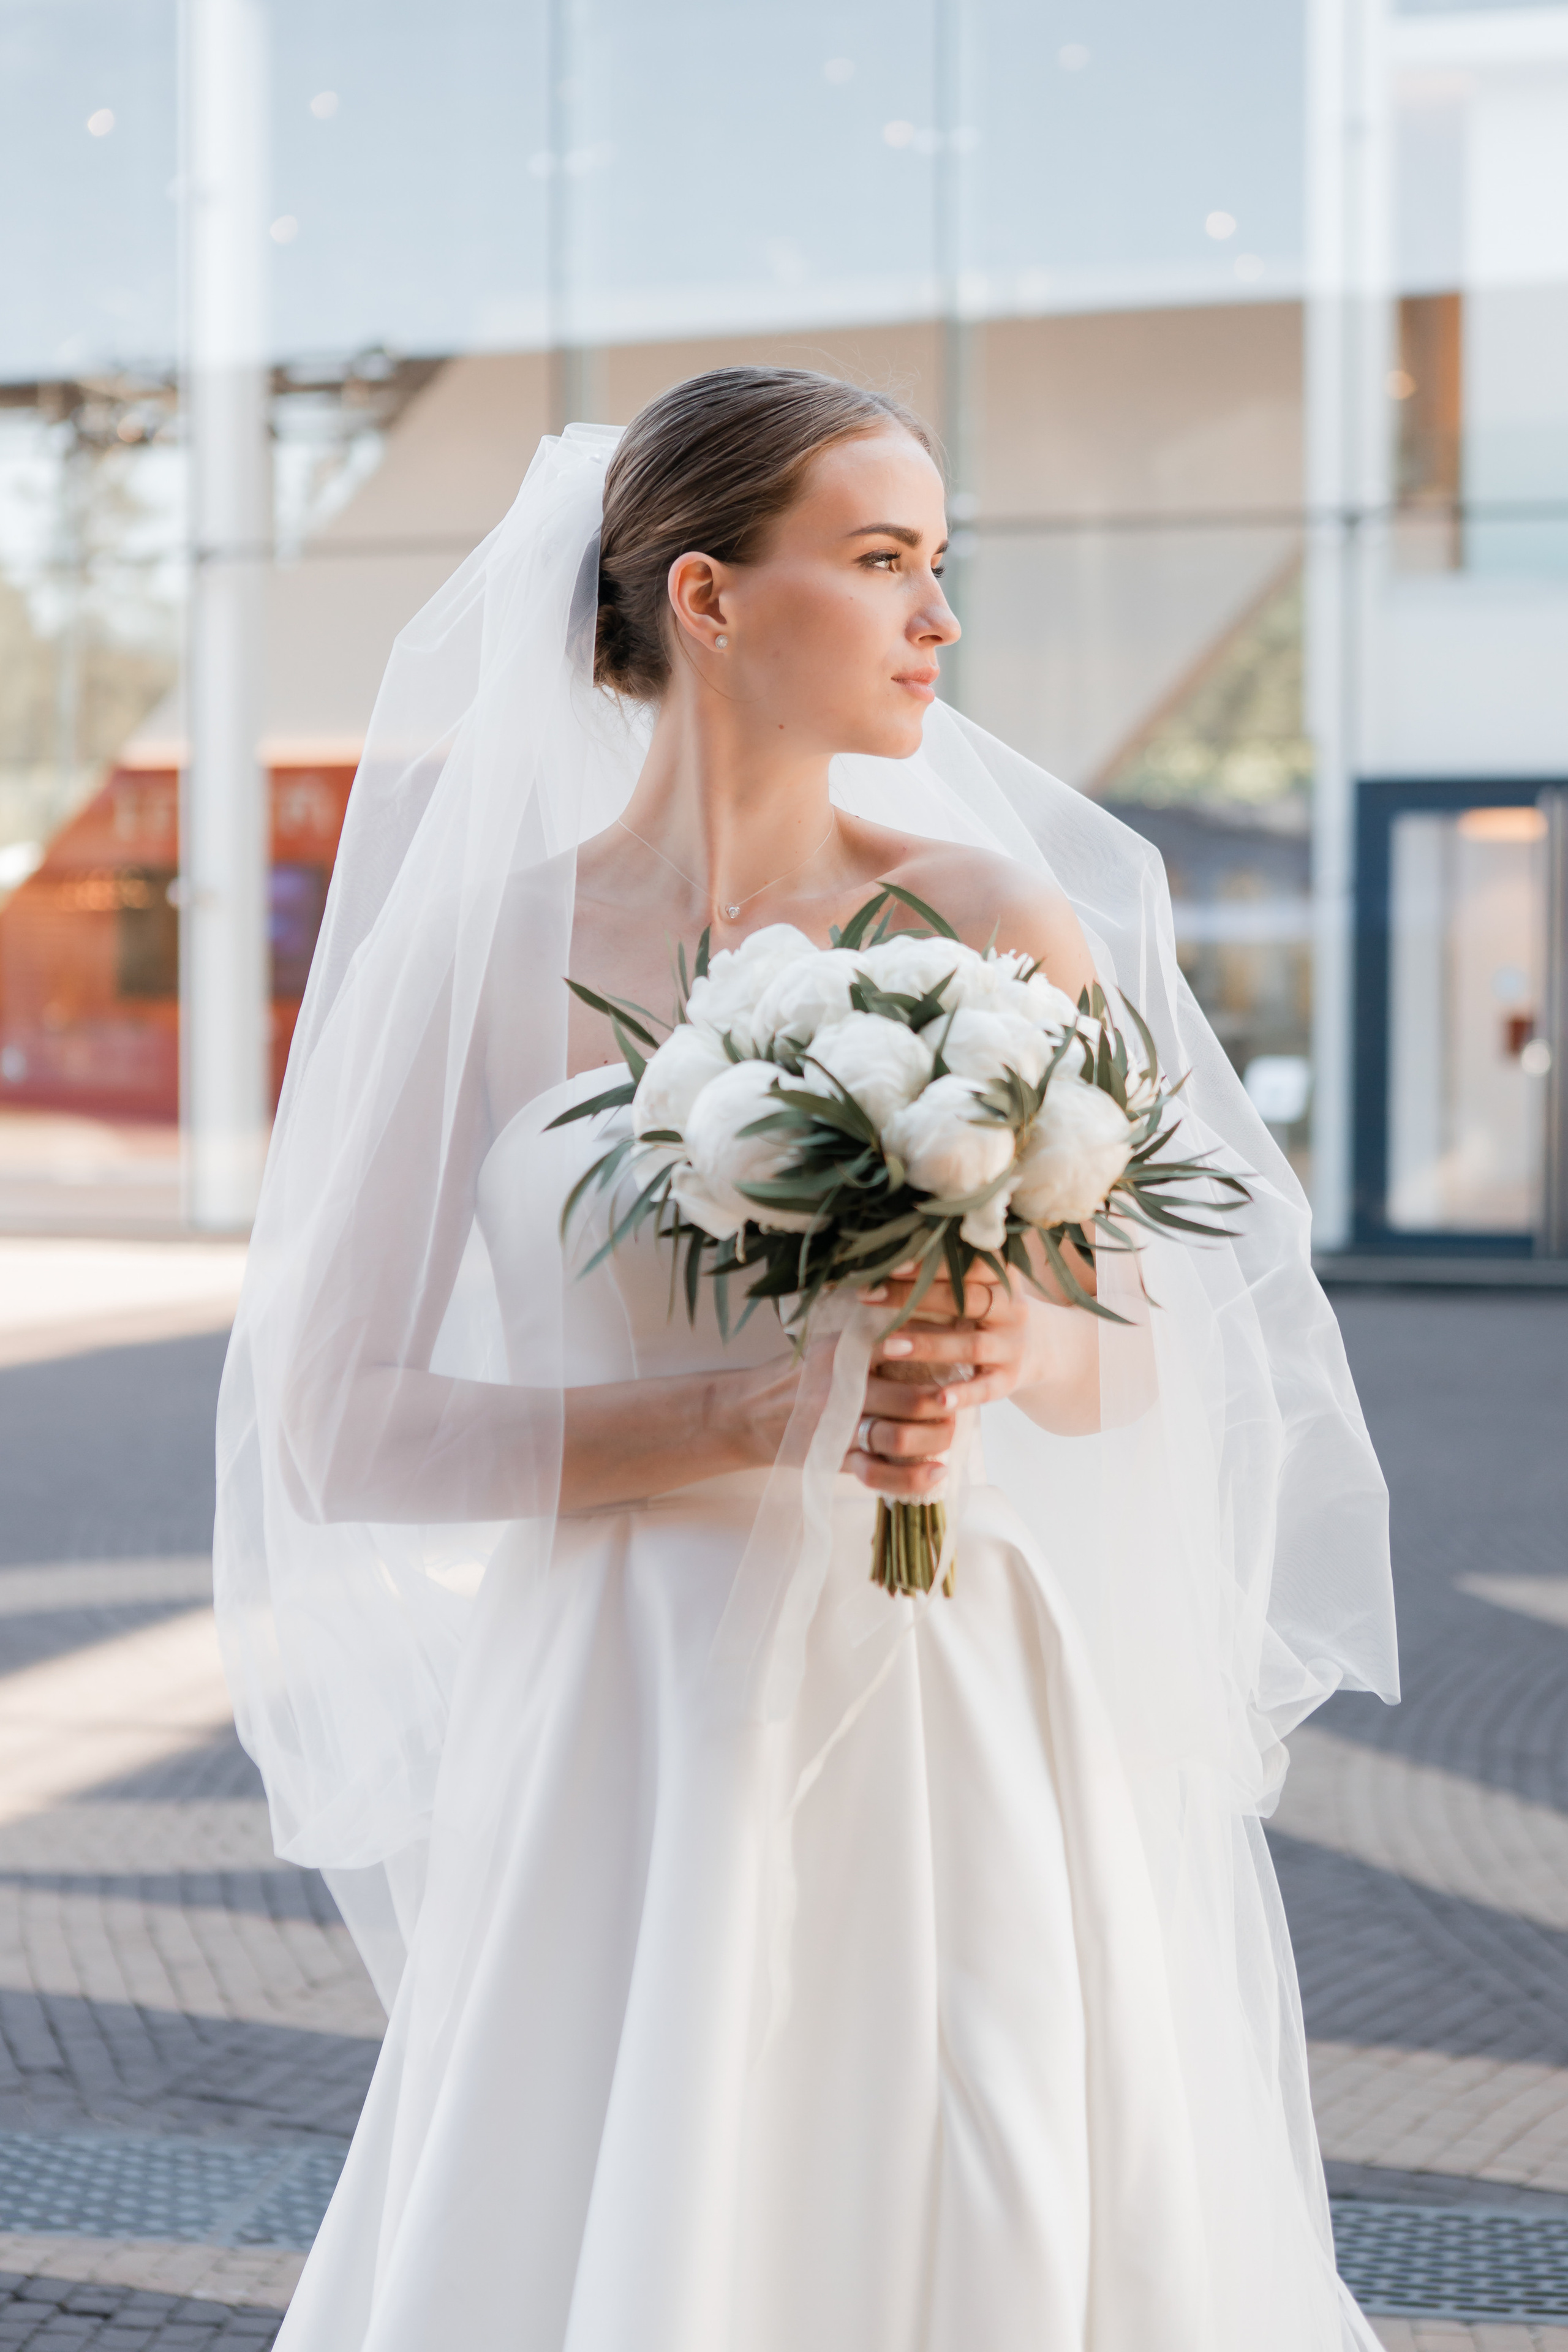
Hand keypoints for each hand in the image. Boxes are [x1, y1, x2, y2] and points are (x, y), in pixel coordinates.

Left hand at [844, 1262, 1046, 1496]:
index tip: (889, 1263)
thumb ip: (943, 1274)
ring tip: (889, 1346)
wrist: (1040, 1347)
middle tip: (870, 1296)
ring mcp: (1012, 1346)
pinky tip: (938, 1400)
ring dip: (929, 1345)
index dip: (930, 1262)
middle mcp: (1012, 1308)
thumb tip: (879, 1259)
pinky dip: (963, 1395)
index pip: (968, 1263)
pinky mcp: (1010, 1380)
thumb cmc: (988, 1310)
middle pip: (965, 1299)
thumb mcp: (977, 1286)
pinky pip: (986, 1389)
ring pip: (971, 1345)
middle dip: (915, 1296)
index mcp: (1002, 1277)